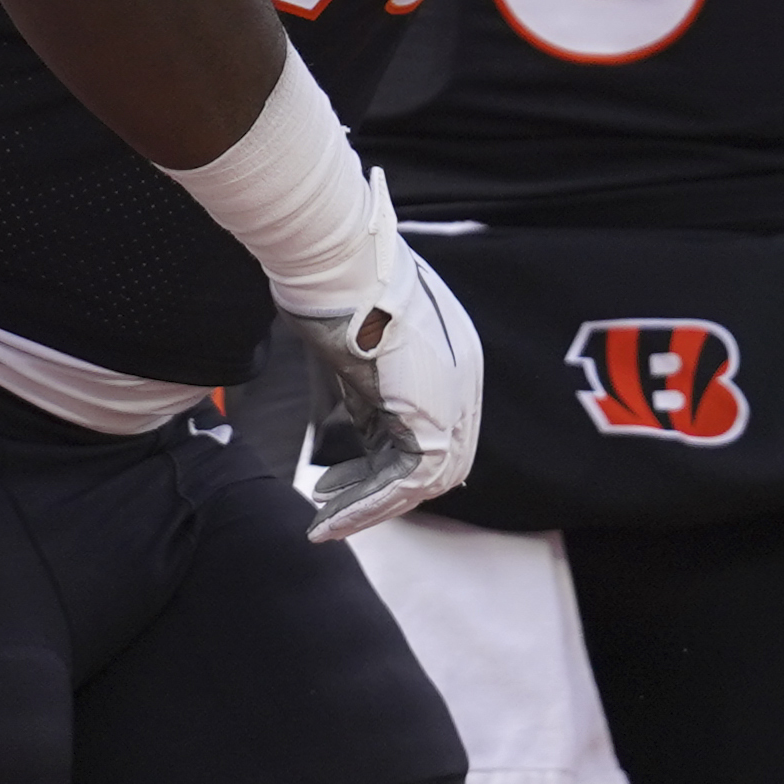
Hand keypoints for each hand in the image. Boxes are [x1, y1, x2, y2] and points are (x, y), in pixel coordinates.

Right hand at [282, 236, 484, 541]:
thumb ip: (369, 391)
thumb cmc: (337, 285)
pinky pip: (405, 482)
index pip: (430, 430)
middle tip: (334, 505)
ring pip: (419, 481)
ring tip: (322, 523)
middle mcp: (461, 382)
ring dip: (367, 508)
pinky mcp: (433, 416)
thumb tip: (356, 425)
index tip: (347, 478)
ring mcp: (453, 400)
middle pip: (432, 462)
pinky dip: (365, 506)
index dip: (388, 462)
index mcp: (452, 359)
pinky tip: (327, 518)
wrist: (340, 260)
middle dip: (380, 490)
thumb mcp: (360, 348)